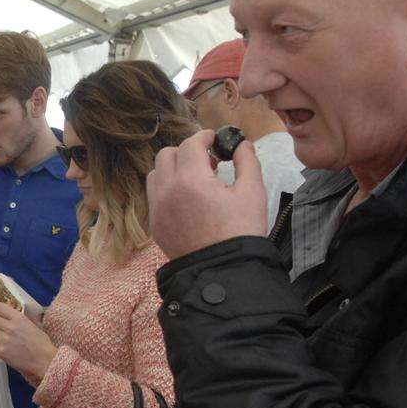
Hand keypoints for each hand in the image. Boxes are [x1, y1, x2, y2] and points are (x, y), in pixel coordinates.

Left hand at [0, 301, 56, 381]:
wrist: (43, 360)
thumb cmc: (41, 344)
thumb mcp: (33, 324)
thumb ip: (20, 317)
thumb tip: (9, 312)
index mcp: (19, 318)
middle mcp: (10, 327)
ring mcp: (4, 340)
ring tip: (4, 334)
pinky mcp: (1, 351)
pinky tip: (5, 343)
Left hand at [147, 129, 266, 259]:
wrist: (223, 270)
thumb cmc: (241, 231)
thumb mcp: (253, 192)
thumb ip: (247, 161)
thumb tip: (241, 143)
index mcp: (191, 180)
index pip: (190, 144)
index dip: (203, 136)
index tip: (215, 138)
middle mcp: (167, 190)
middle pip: (167, 154)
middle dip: (186, 151)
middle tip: (208, 160)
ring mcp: (157, 208)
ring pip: (156, 173)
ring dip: (173, 168)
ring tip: (196, 179)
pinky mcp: (155, 223)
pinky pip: (154, 195)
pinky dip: (166, 187)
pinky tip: (187, 198)